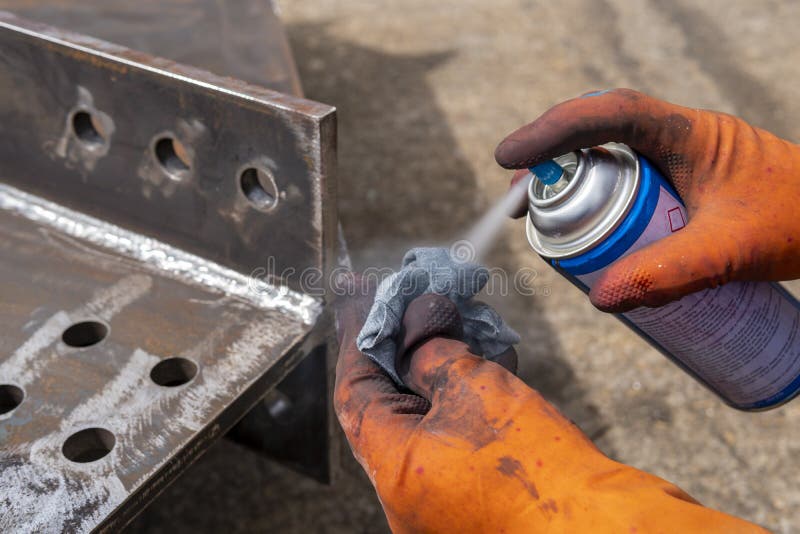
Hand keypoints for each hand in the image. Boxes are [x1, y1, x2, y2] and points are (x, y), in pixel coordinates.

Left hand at [334, 278, 763, 532]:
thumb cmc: (539, 475)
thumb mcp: (473, 390)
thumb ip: (431, 348)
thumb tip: (418, 319)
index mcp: (392, 467)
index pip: (355, 387)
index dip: (359, 332)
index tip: (359, 291)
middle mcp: (406, 490)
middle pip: (389, 398)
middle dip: (405, 342)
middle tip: (415, 298)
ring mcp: (441, 497)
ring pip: (428, 413)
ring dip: (442, 363)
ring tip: (462, 318)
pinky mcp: (478, 495)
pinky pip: (456, 434)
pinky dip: (466, 395)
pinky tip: (491, 357)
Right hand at [495, 88, 799, 311]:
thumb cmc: (797, 223)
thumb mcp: (728, 251)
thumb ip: (667, 274)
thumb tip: (599, 298)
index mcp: (688, 133)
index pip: (609, 115)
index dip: (553, 131)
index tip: (510, 158)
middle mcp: (677, 136)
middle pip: (596, 130)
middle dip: (548, 158)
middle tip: (516, 201)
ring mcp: (677, 158)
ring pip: (608, 155)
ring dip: (570, 180)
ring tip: (540, 218)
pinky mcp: (679, 181)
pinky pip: (626, 179)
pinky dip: (596, 198)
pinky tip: (587, 229)